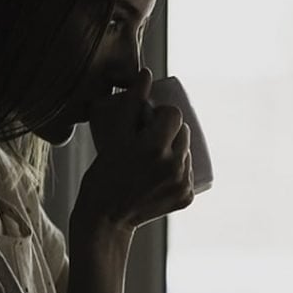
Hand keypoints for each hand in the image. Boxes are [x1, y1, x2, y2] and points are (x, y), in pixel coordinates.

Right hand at [74, 68, 193, 231]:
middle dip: (169, 131)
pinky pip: (188, 173)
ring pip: (187, 152)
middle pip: (183, 132)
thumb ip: (130, 103)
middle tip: (148, 139)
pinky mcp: (187, 198)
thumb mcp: (113, 136)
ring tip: (154, 156)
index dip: (162, 114)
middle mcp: (174, 165)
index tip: (148, 121)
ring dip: (175, 149)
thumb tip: (147, 73)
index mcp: (155, 147)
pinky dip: (178, 170)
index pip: (174, 115)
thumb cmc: (103, 174)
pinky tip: (162, 173)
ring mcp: (183, 183)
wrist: (105, 218)